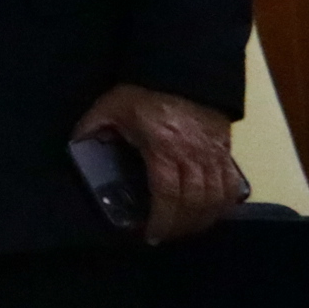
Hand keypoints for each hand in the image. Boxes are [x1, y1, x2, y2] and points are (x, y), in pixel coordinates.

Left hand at [74, 83, 242, 243]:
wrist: (183, 71)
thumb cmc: (144, 92)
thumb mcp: (111, 106)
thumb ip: (93, 127)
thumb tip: (76, 143)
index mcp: (163, 149)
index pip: (167, 194)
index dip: (161, 220)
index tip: (151, 235)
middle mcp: (193, 157)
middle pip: (194, 202)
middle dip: (180, 226)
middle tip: (166, 236)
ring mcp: (214, 156)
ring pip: (216, 199)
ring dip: (203, 220)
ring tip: (186, 229)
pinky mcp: (226, 152)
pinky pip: (232, 186)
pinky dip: (224, 205)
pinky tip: (211, 213)